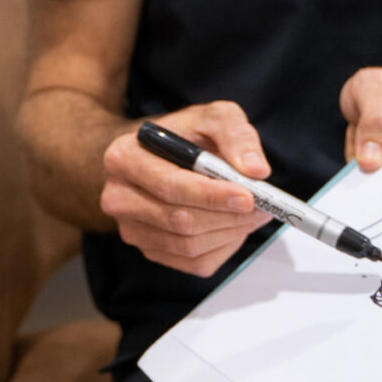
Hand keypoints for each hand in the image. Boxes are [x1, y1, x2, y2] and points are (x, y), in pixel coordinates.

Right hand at [99, 101, 274, 275]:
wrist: (160, 156)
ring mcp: (132, 229)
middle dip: (228, 216)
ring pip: (190, 246)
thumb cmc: (186, 135)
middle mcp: (119, 197)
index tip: (248, 197)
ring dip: (230, 232)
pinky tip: (234, 226)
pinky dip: (223, 247)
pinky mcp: (150, 250)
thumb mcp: (213, 118)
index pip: (171, 186)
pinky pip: (194, 263)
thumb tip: (256, 170)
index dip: (212, 196)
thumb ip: (236, 136)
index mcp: (125, 157)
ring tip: (253, 213)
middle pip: (181, 220)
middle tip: (262, 207)